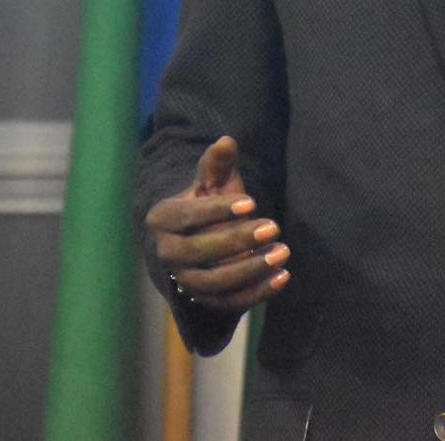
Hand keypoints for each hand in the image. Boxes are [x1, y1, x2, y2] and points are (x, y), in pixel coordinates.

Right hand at [144, 136, 291, 312]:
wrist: (202, 235)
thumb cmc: (209, 201)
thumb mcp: (212, 180)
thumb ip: (218, 162)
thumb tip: (227, 141)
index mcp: (162, 218)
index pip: (187, 216)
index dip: (218, 210)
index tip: (253, 202)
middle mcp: (166, 253)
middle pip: (199, 251)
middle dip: (238, 240)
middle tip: (273, 226)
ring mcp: (184, 280)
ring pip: (214, 282)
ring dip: (250, 270)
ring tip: (281, 253)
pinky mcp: (204, 301)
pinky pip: (229, 303)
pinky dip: (257, 294)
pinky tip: (283, 277)